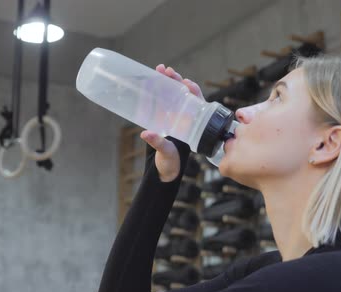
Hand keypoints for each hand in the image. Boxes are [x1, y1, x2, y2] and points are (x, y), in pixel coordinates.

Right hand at [139, 64, 203, 181]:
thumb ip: (158, 143)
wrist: (164, 172)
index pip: (195, 102)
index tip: (185, 82)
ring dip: (164, 83)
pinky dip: (155, 93)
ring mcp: (172, 118)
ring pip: (171, 96)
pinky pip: (159, 103)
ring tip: (158, 70)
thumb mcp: (166, 153)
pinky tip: (149, 83)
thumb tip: (145, 133)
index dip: (191, 90)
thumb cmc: (171, 164)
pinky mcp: (161, 120)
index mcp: (190, 125)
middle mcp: (183, 119)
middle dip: (175, 81)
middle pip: (182, 94)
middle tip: (165, 70)